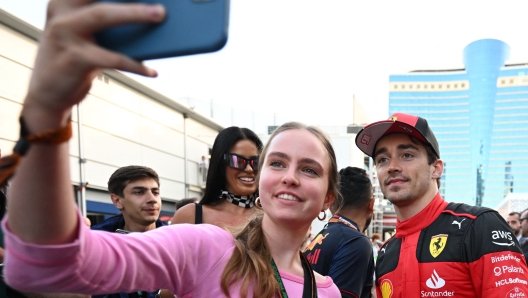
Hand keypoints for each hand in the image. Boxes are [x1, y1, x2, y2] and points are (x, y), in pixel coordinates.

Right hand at [23, 0, 165, 129]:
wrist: (48, 94)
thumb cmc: (74, 58)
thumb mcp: (82, 34)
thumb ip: (102, 20)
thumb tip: (143, 11)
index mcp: (63, 3)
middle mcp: (61, 14)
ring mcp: (65, 34)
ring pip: (104, 16)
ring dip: (135, 13)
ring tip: (159, 15)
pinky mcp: (74, 59)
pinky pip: (113, 58)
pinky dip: (136, 65)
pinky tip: (152, 71)